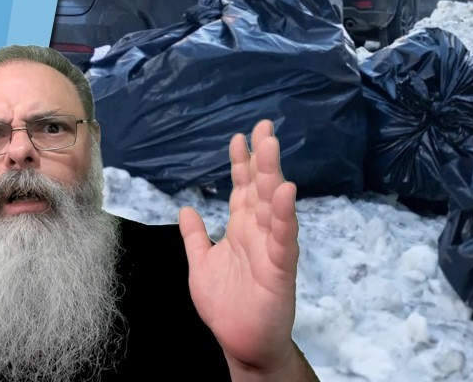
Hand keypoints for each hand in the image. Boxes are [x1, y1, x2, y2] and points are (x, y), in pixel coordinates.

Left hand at [180, 120, 307, 378]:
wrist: (243, 343)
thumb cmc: (226, 306)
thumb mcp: (201, 265)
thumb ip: (196, 236)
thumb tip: (187, 207)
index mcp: (242, 229)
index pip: (244, 188)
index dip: (242, 162)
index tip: (240, 136)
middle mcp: (260, 232)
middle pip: (262, 188)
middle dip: (262, 158)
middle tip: (264, 128)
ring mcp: (272, 247)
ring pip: (274, 205)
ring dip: (273, 176)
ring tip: (271, 148)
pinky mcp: (281, 268)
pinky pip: (284, 238)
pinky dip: (286, 215)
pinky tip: (285, 193)